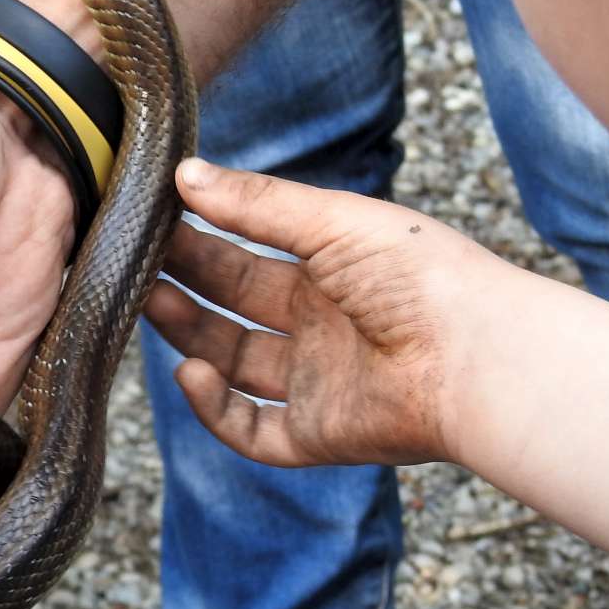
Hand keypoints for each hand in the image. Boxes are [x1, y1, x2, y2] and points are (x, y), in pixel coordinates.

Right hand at [147, 159, 509, 468]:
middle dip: (183, 283)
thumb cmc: (421, 277)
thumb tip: (185, 173)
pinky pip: (251, 430)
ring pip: (232, 365)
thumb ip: (257, 203)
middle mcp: (320, 330)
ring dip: (188, 335)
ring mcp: (317, 385)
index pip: (248, 255)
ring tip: (148, 304)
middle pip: (233, 307)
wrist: (476, 357)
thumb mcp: (334, 222)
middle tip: (132, 259)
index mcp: (332, 274)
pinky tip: (192, 371)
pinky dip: (214, 407)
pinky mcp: (318, 435)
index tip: (153, 219)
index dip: (201, 240)